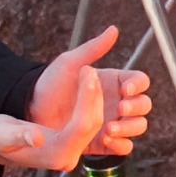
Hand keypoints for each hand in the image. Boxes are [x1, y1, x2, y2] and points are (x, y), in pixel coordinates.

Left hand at [0, 27, 152, 168]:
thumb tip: (113, 29)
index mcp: (114, 82)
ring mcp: (112, 122)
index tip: (124, 89)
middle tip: (119, 108)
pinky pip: (124, 147)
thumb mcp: (70, 62)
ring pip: (138, 126)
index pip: (140, 82)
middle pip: (144, 105)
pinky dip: (121, 144)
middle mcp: (118, 103)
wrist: (31, 110)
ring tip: (109, 128)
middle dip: (136, 107)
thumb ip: (93, 48)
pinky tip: (106, 139)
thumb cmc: (50, 84)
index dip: (138, 85)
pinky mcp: (104, 142)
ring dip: (130, 127)